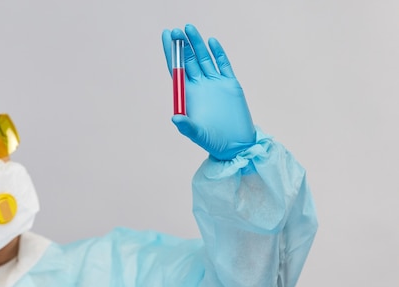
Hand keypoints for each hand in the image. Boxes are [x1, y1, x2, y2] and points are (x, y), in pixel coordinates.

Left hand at [162, 24, 255, 159]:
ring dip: (197, 44)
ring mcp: (215, 83)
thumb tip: (175, 118)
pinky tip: (212, 41)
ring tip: (189, 28)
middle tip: (176, 31)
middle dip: (182, 45)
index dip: (170, 53)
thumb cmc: (212, 142)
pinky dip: (218, 53)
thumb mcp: (197, 135)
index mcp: (188, 94)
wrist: (235, 145)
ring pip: (205, 58)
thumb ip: (186, 126)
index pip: (176, 69)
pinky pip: (224, 64)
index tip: (165, 37)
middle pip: (189, 60)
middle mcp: (200, 86)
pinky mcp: (231, 84)